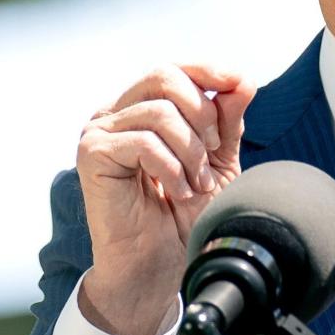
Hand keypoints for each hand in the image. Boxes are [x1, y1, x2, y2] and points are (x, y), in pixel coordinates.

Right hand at [74, 64, 256, 334]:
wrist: (160, 264)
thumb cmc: (185, 214)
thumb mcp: (218, 160)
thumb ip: (227, 121)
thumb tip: (242, 81)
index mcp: (141, 109)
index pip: (173, 70)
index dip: (206, 70)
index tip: (238, 82)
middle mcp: (116, 113)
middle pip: (164, 77)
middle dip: (202, 112)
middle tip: (214, 150)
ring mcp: (99, 132)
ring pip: (159, 112)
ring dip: (191, 151)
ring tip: (197, 184)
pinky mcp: (92, 155)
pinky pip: (143, 142)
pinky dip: (172, 168)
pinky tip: (178, 192)